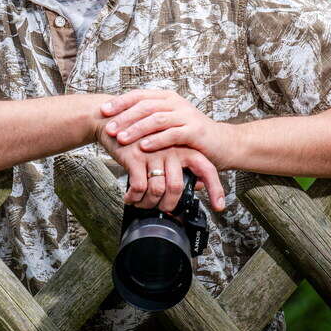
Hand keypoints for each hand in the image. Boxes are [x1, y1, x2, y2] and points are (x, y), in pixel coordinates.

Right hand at [97, 123, 225, 211]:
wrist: (111, 121)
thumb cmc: (138, 137)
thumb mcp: (164, 147)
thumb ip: (181, 165)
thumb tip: (197, 186)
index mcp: (182, 147)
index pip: (206, 168)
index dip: (215, 189)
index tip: (219, 206)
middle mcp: (171, 149)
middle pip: (177, 187)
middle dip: (169, 205)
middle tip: (162, 209)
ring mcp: (153, 153)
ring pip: (158, 190)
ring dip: (148, 203)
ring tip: (142, 203)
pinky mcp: (135, 157)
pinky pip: (139, 187)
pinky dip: (135, 197)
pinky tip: (131, 197)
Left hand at [102, 89, 232, 167]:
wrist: (223, 144)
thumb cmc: (190, 135)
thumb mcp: (168, 122)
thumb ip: (148, 119)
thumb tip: (118, 120)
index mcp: (166, 98)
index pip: (138, 95)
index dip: (120, 102)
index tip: (103, 111)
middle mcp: (175, 103)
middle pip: (144, 106)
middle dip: (124, 118)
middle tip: (108, 129)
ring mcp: (186, 116)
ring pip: (156, 119)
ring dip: (136, 129)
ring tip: (121, 138)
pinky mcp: (195, 131)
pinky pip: (172, 134)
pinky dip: (155, 140)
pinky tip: (143, 147)